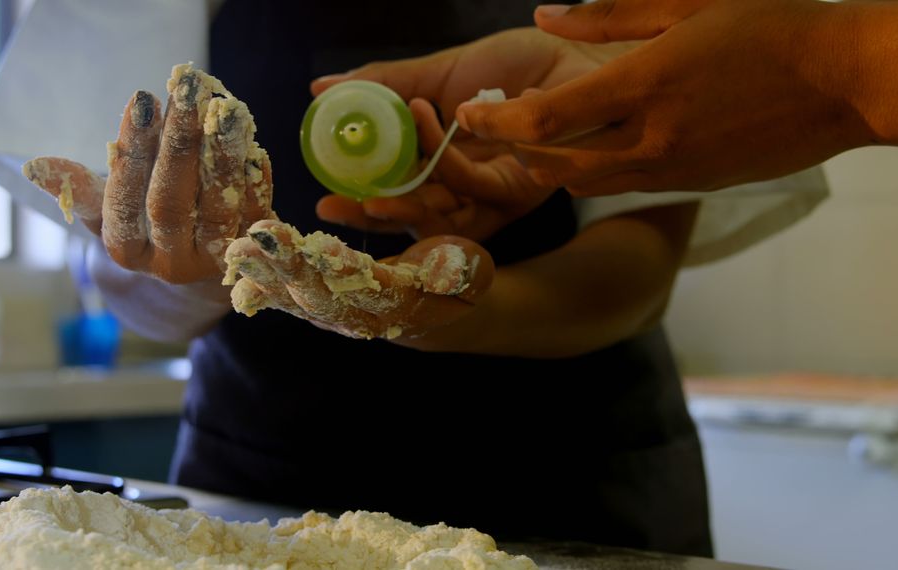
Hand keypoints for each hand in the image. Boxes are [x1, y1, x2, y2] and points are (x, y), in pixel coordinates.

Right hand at [24, 65, 273, 300]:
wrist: (200, 285)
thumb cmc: (146, 229)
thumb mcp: (109, 214)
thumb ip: (81, 190)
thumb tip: (35, 166)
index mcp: (126, 251)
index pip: (122, 201)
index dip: (132, 152)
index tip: (140, 102)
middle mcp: (168, 262)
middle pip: (169, 203)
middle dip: (177, 143)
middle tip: (186, 89)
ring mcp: (212, 261)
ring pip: (216, 207)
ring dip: (221, 154)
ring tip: (224, 108)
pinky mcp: (250, 251)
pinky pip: (254, 212)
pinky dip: (254, 176)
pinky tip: (250, 139)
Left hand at [223, 220, 493, 339]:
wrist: (438, 313)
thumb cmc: (459, 282)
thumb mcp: (473, 272)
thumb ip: (462, 270)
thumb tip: (450, 265)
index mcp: (400, 307)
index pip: (368, 289)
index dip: (344, 271)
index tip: (319, 249)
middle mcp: (362, 319)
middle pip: (321, 295)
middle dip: (288, 269)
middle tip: (258, 242)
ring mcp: (336, 317)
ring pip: (296, 297)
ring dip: (265, 275)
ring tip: (237, 250)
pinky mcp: (319, 307)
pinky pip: (286, 297)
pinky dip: (261, 282)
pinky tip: (234, 268)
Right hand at [311, 28, 625, 239]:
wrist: (577, 51)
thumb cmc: (517, 64)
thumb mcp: (437, 74)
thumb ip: (384, 85)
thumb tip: (320, 88)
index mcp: (446, 167)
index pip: (398, 196)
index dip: (362, 202)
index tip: (324, 197)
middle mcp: (469, 189)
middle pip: (414, 219)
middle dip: (372, 218)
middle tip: (331, 206)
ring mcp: (494, 194)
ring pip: (440, 216)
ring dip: (402, 202)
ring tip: (366, 180)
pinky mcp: (520, 189)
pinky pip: (471, 185)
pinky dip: (440, 153)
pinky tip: (422, 113)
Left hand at [456, 0, 869, 195]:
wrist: (845, 82)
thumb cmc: (771, 28)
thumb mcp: (687, 3)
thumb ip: (608, 15)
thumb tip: (543, 14)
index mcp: (645, 86)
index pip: (544, 120)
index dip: (494, 121)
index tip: (467, 112)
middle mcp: (652, 139)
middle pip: (551, 164)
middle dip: (512, 149)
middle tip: (495, 124)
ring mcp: (672, 169)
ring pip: (583, 182)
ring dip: (549, 163)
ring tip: (538, 133)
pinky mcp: (690, 184)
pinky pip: (623, 184)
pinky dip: (594, 168)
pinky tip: (595, 140)